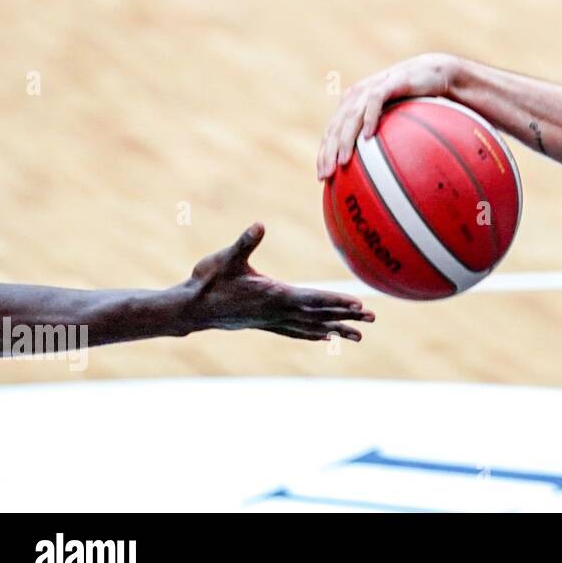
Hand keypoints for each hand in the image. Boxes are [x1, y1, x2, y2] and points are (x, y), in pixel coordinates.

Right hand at [177, 223, 374, 340]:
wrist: (189, 310)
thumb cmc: (207, 281)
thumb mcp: (226, 258)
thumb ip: (244, 242)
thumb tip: (259, 225)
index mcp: (274, 295)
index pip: (313, 299)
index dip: (337, 302)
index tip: (359, 305)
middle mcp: (277, 312)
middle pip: (319, 315)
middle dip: (347, 317)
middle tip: (372, 320)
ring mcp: (272, 321)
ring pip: (311, 327)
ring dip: (336, 329)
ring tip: (358, 335)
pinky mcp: (265, 324)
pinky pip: (296, 332)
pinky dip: (314, 334)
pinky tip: (325, 337)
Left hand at [316, 53, 459, 178]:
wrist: (435, 73)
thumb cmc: (416, 100)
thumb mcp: (394, 120)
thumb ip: (382, 139)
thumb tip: (380, 173)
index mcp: (352, 105)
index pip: (331, 132)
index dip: (324, 154)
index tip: (322, 178)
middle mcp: (356, 96)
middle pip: (336, 127)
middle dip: (328, 152)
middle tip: (327, 175)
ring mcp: (372, 88)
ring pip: (351, 116)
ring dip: (345, 140)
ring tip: (343, 161)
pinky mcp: (390, 82)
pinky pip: (375, 101)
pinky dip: (369, 118)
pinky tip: (368, 137)